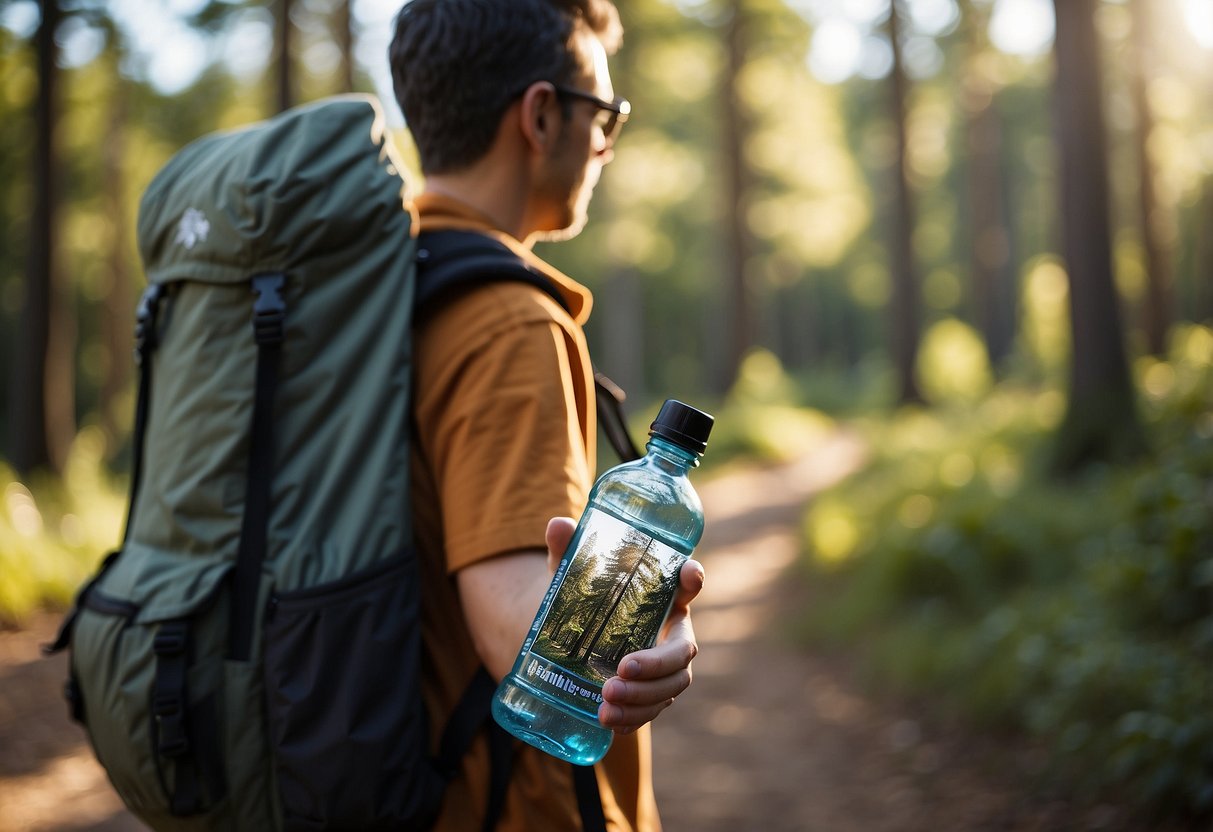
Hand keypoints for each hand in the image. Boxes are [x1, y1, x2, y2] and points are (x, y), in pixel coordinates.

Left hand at [545, 517, 704, 734]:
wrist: (574, 639)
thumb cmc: (585, 598)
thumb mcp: (572, 575)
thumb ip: (567, 552)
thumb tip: (558, 525)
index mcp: (663, 597)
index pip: (687, 583)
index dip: (692, 578)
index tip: (688, 572)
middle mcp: (672, 633)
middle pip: (682, 652)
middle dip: (655, 665)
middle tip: (619, 671)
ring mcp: (665, 669)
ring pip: (670, 688)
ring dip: (642, 699)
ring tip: (605, 705)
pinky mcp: (650, 695)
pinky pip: (653, 711)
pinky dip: (635, 719)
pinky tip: (611, 722)